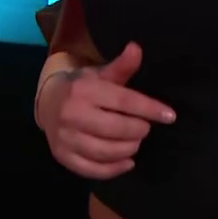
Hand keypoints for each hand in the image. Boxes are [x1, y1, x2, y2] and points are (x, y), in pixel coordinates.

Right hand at [38, 43, 175, 179]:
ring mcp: (65, 138)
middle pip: (117, 129)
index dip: (149, 109)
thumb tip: (137, 48)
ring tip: (136, 142)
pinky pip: (93, 170)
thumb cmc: (82, 87)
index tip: (170, 116)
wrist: (47, 103)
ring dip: (129, 149)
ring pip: (106, 152)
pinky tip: (127, 162)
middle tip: (145, 128)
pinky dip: (114, 169)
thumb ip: (121, 66)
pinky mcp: (63, 157)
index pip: (124, 101)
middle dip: (139, 130)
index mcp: (84, 90)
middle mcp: (71, 114)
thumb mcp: (101, 74)